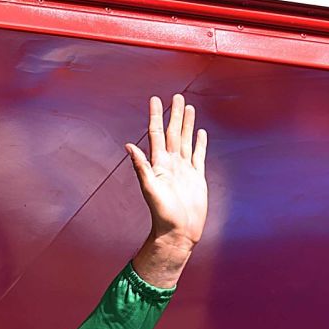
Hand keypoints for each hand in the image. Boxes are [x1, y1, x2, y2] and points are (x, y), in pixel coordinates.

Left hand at [126, 93, 207, 249]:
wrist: (178, 232)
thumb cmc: (162, 214)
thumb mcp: (150, 189)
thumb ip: (141, 167)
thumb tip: (128, 146)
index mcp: (159, 164)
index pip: (156, 134)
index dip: (156, 117)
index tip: (155, 100)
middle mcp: (171, 164)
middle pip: (173, 133)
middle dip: (175, 114)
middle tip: (176, 96)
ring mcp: (184, 169)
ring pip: (186, 140)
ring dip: (187, 124)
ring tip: (188, 108)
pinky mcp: (196, 177)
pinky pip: (198, 155)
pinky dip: (199, 143)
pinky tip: (200, 132)